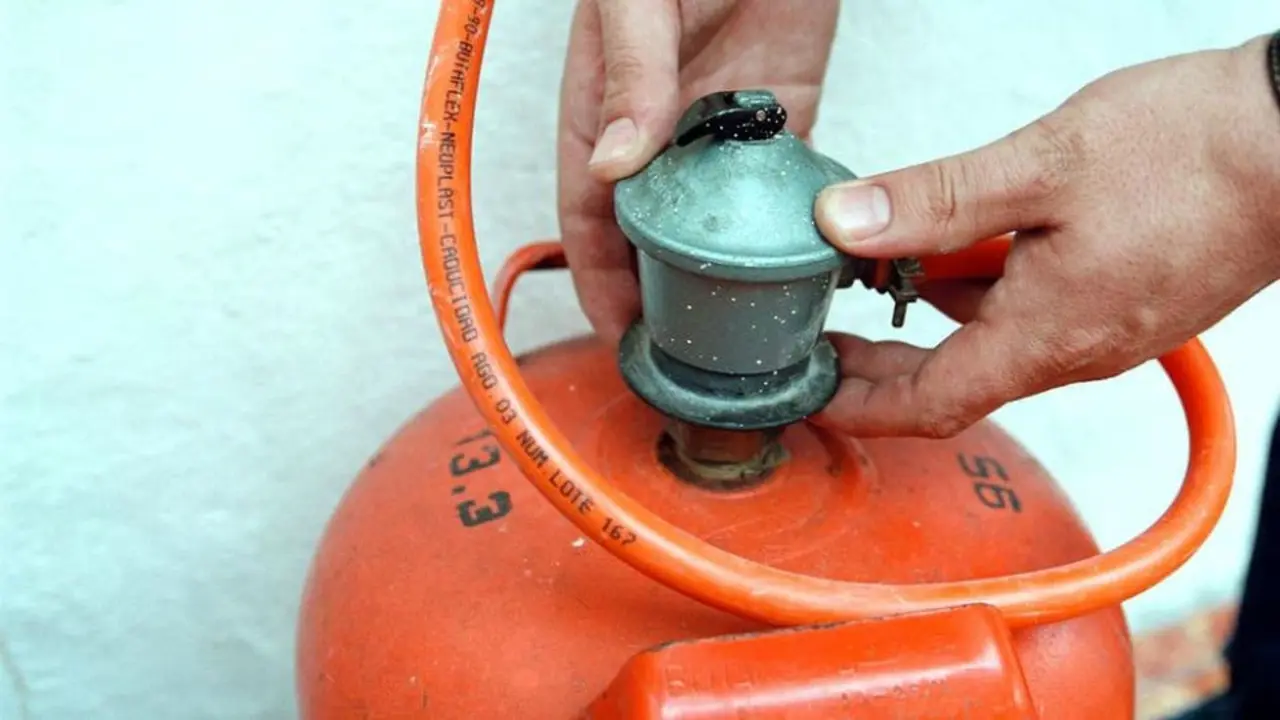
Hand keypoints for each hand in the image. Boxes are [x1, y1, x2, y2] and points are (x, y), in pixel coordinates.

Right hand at [557, 0, 839, 343]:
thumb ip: (627, 73)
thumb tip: (615, 164)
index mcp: (605, 110)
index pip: (589, 217)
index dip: (599, 282)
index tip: (619, 338)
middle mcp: (659, 133)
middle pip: (652, 237)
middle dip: (660, 299)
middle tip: (689, 360)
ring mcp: (720, 130)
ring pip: (715, 226)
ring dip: (724, 281)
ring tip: (744, 338)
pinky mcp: (781, 115)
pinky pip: (776, 188)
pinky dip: (782, 230)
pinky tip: (795, 273)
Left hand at [813, 34, 1279, 437]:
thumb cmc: (1194, 151)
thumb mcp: (1041, 167)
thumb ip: (935, 201)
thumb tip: (843, 222)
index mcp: (1046, 336)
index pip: (929, 406)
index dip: (860, 407)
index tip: (811, 396)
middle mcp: (1078, 351)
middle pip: (958, 383)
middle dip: (885, 367)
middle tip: (828, 341)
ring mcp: (1110, 329)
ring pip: (1000, 342)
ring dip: (936, 318)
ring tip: (884, 272)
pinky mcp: (1134, 299)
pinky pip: (1042, 316)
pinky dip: (990, 292)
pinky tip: (973, 249)